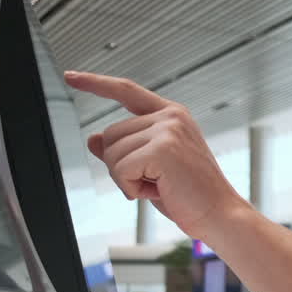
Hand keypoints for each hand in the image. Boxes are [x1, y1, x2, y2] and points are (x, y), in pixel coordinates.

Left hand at [63, 72, 246, 239]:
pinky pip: (121, 169)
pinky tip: (158, 192)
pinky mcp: (163, 149)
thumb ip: (124, 150)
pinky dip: (131, 188)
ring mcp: (167, 130)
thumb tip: (93, 138)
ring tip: (159, 187)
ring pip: (112, 153)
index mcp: (171, 115)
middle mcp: (170, 116)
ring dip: (126, 179)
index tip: (71, 76)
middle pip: (110, 134)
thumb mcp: (149, 169)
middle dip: (121, 166)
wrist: (219, 214)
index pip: (126, 91)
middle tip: (154, 182)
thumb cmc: (189, 194)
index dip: (96, 83)